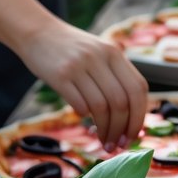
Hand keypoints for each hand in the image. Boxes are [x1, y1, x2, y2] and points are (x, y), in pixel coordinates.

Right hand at [23, 20, 148, 148]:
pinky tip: (83, 117)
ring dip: (104, 129)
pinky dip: (85, 116)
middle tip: (116, 144)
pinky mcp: (59, 75)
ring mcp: (79, 65)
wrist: (37, 32)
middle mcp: (99, 57)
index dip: (139, 116)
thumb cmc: (73, 51)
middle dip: (121, 129)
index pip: (138, 89)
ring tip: (102, 140)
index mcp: (114, 53)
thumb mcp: (99, 54)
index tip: (134, 135)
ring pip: (101, 107)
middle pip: (121, 102)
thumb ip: (115, 78)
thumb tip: (131, 120)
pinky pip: (79, 104)